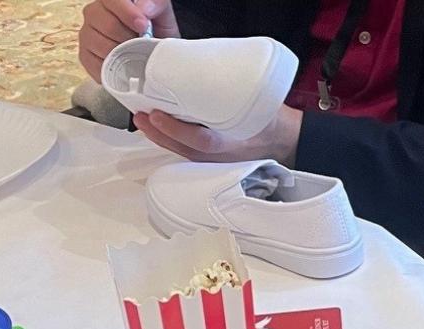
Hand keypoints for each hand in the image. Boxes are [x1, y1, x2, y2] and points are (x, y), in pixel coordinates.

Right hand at [79, 0, 178, 81]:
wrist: (152, 51)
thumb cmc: (155, 29)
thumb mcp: (161, 12)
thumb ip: (156, 3)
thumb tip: (144, 9)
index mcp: (111, 0)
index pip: (112, 1)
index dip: (127, 13)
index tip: (143, 25)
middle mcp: (94, 12)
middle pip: (107, 25)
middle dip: (127, 39)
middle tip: (140, 45)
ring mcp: (88, 34)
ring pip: (99, 45)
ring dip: (119, 55)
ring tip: (131, 56)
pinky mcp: (85, 55)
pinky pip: (92, 63)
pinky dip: (109, 69)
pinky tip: (121, 69)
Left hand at [134, 105, 303, 165]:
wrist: (282, 140)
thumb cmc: (268, 121)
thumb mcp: (251, 103)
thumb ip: (226, 94)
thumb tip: (199, 72)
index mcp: (230, 144)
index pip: (198, 141)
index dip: (175, 129)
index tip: (157, 115)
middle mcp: (218, 157)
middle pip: (181, 148)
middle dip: (158, 132)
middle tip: (140, 114)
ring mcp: (213, 161)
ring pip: (180, 151)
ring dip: (160, 136)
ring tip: (144, 119)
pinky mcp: (211, 159)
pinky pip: (185, 150)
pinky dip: (171, 138)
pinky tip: (160, 127)